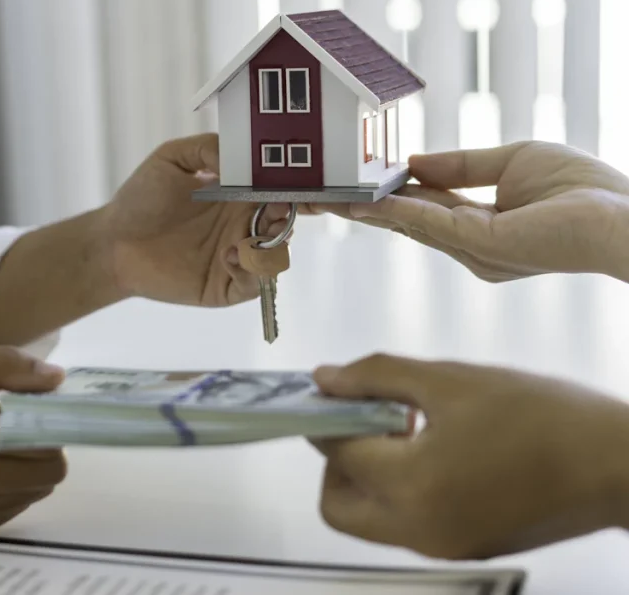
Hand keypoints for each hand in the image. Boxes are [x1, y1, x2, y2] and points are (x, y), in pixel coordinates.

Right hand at [0, 348, 66, 539]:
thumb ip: (3, 365)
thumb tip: (57, 380)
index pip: (35, 434)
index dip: (48, 418)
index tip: (41, 405)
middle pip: (45, 472)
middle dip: (43, 446)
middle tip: (20, 426)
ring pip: (33, 493)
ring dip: (27, 469)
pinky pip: (9, 510)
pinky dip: (7, 489)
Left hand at [99, 133, 291, 305]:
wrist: (112, 240)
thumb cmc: (140, 199)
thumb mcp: (171, 158)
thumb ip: (207, 149)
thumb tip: (240, 157)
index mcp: (238, 195)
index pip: (280, 191)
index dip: (298, 187)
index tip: (300, 183)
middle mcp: (243, 225)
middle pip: (286, 223)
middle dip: (290, 217)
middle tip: (277, 209)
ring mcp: (236, 257)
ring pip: (277, 255)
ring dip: (272, 245)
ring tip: (247, 237)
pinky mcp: (224, 286)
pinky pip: (254, 284)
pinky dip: (251, 270)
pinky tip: (228, 255)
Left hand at [310, 354, 628, 559]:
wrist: (615, 465)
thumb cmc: (539, 416)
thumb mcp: (450, 381)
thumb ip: (377, 376)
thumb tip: (324, 378)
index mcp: (410, 487)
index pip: (336, 454)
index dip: (326, 416)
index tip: (333, 390)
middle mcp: (417, 529)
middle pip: (338, 506)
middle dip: (338, 460)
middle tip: (365, 416)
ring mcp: (441, 546)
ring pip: (370, 519)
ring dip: (369, 474)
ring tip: (406, 426)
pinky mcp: (464, 549)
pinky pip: (406, 524)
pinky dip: (400, 490)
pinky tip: (432, 448)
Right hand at [312, 141, 628, 281]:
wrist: (624, 215)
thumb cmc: (583, 188)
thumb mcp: (511, 162)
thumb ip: (460, 165)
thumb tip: (412, 163)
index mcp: (482, 228)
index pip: (425, 209)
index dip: (388, 196)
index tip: (355, 186)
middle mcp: (473, 247)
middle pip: (408, 223)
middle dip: (364, 209)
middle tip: (322, 199)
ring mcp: (475, 252)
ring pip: (411, 225)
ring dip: (367, 211)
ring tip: (330, 200)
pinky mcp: (483, 247)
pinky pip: (430, 223)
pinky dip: (395, 211)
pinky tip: (366, 202)